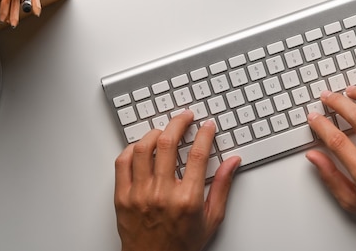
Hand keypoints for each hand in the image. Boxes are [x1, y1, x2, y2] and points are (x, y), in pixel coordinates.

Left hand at [114, 111, 240, 250]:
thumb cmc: (181, 244)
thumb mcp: (212, 218)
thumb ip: (223, 186)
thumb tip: (232, 162)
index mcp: (187, 199)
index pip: (198, 154)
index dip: (205, 134)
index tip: (207, 126)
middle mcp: (162, 193)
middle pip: (168, 143)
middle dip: (179, 122)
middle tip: (186, 117)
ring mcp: (139, 194)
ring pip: (144, 148)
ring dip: (155, 133)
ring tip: (164, 129)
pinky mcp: (123, 197)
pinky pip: (122, 163)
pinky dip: (132, 149)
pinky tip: (142, 147)